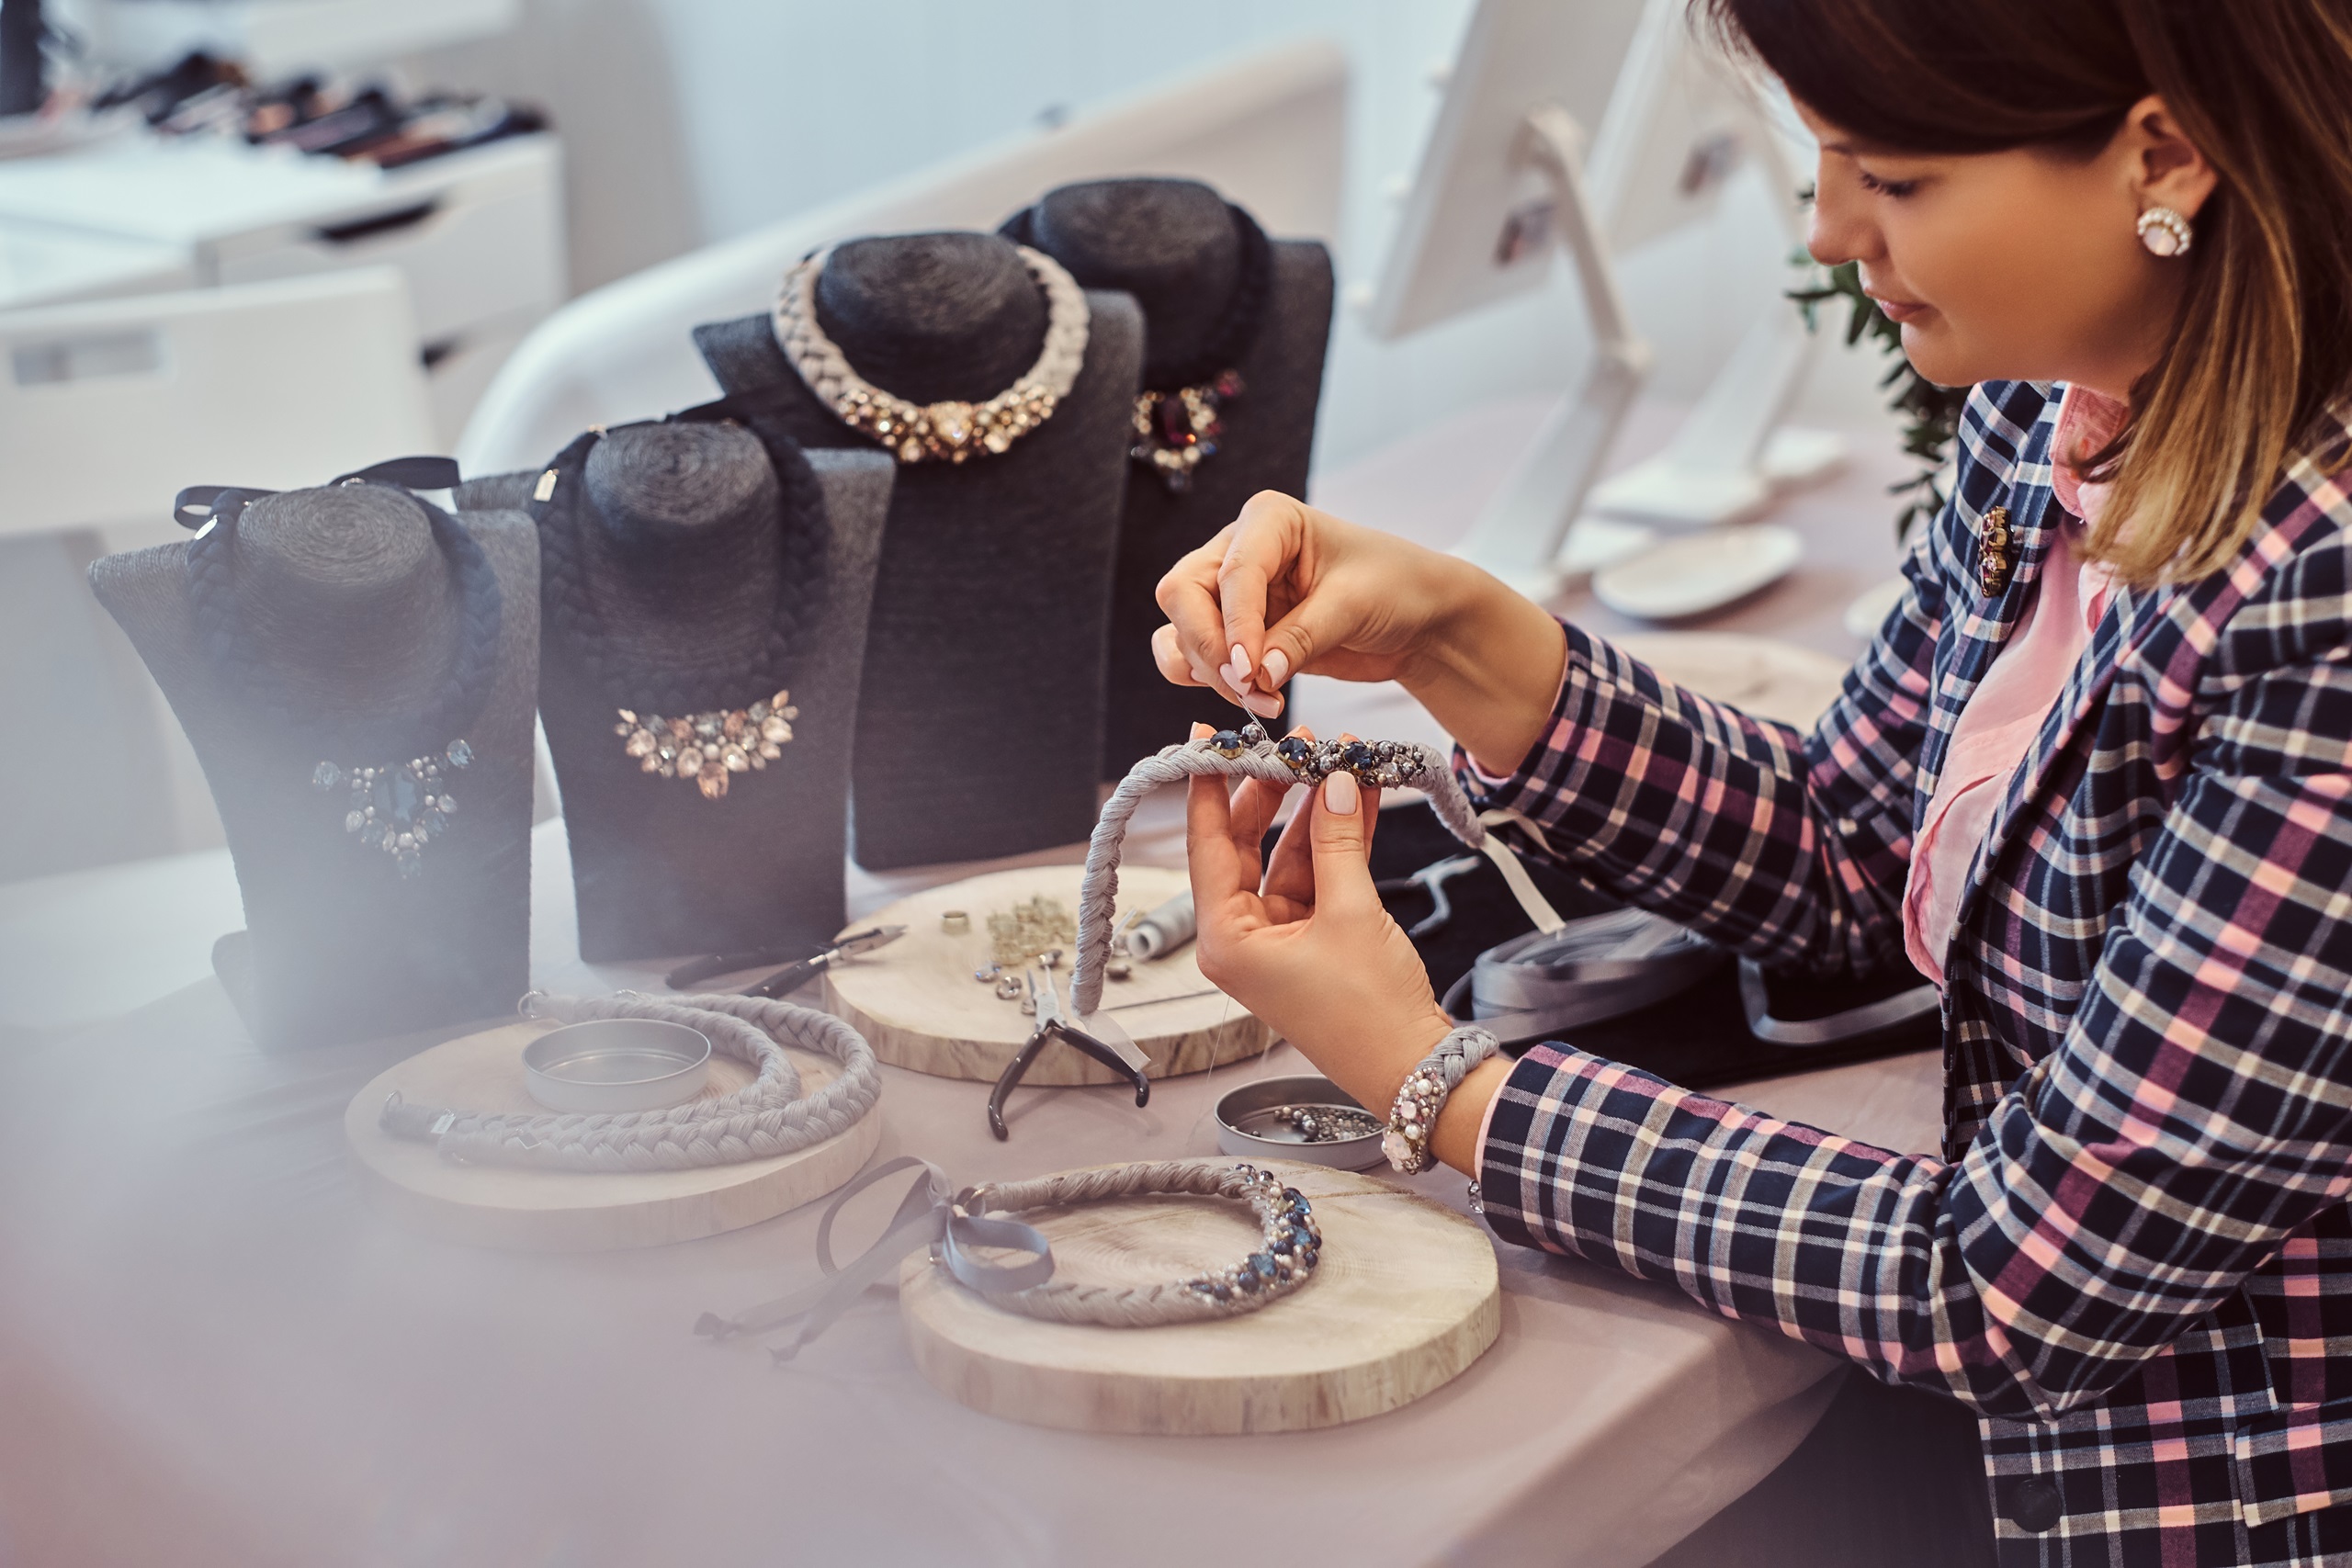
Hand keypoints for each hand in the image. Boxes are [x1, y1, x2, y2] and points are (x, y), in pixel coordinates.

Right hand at [1151, 491, 1567, 772]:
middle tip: (1252, 688)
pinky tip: (1252, 699)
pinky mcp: (1233, 634)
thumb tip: (1255, 674)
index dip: (1235, 623)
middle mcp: (1237, 550)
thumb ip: (1302, 637)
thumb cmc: (1395, 588)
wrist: (1418, 619)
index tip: (1250, 669)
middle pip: (1184, 596)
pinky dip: (1208, 683)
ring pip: (1179, 632)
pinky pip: (1191, 658)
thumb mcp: (1355, 605)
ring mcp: (1229, 594)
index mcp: (1269, 520)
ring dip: (1209, 672)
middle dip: (1212, 649)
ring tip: (1262, 701)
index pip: (1232, 571)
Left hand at [1185, 724, 1456, 1126]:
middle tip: (1296, 745)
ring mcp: (1279, 939)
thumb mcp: (1351, 914)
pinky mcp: (1314, 941)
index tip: (1209, 739)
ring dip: (1315, 812)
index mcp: (1226, 939)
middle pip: (1245, 846)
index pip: (1207, 846)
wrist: (1415, 1068)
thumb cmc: (1369, 1014)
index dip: (1209, 787)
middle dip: (1274, 793)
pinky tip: (1358, 797)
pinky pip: (1317, 876)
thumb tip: (1334, 781)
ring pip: (1287, 857)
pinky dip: (1337, 841)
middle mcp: (1243, 938)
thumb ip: (1338, 842)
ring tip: (1338, 759)